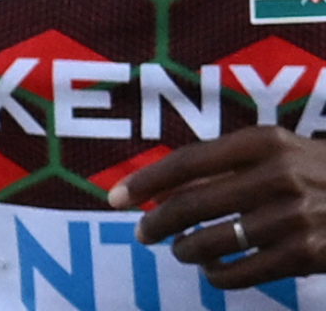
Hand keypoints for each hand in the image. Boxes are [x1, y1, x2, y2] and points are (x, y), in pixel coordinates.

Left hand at [112, 126, 325, 287]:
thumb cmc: (321, 171)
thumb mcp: (282, 151)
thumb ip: (231, 163)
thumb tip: (164, 186)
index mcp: (264, 142)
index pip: (187, 161)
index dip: (145, 182)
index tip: (113, 198)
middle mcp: (277, 176)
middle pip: (192, 205)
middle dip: (157, 223)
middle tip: (143, 233)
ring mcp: (293, 218)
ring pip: (212, 242)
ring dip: (186, 251)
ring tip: (182, 251)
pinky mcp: (306, 255)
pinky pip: (242, 272)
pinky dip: (219, 276)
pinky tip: (215, 272)